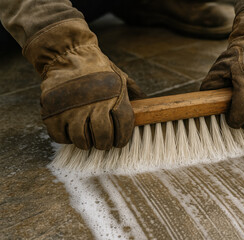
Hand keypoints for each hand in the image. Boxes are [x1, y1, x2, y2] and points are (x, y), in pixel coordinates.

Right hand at [23, 19, 145, 149]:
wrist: (66, 53)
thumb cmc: (96, 68)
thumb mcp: (119, 77)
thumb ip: (133, 93)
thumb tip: (149, 105)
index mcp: (114, 96)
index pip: (124, 126)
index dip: (123, 138)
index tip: (119, 141)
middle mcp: (94, 104)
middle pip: (103, 137)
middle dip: (105, 143)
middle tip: (103, 142)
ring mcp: (71, 108)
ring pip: (81, 140)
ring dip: (86, 143)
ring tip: (87, 139)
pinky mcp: (52, 111)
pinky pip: (59, 136)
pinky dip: (65, 138)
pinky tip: (70, 132)